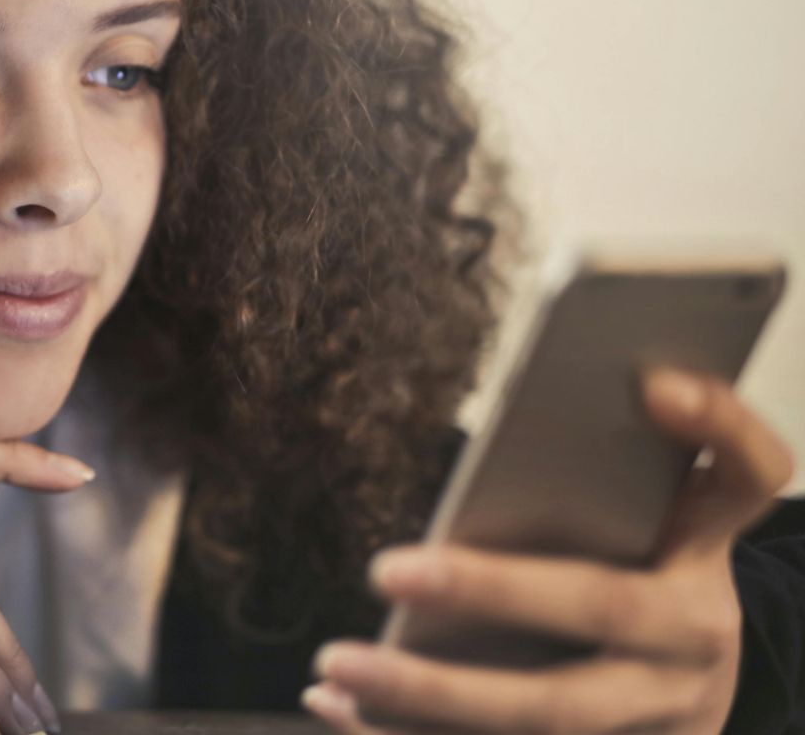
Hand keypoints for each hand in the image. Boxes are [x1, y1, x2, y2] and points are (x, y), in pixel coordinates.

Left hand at [302, 365, 796, 733]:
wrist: (679, 685)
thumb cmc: (625, 571)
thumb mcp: (632, 519)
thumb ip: (589, 470)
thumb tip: (520, 422)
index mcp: (704, 548)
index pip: (744, 474)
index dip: (716, 423)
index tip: (654, 380)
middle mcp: (697, 635)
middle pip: (603, 607)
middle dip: (492, 590)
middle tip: (385, 568)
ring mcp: (663, 714)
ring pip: (550, 715)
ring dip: (431, 695)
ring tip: (337, 666)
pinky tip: (337, 709)